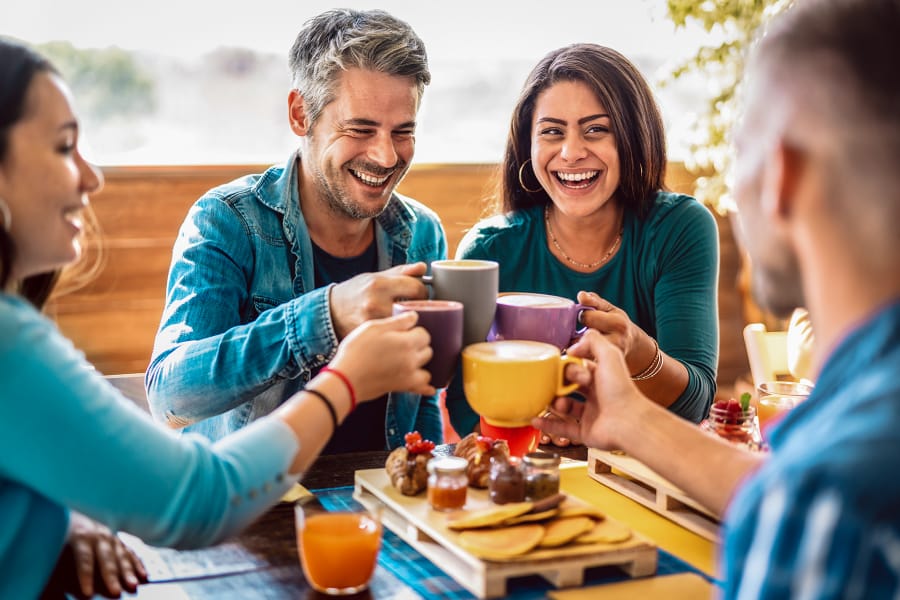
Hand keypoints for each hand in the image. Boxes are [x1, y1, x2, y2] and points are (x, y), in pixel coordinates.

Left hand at [57, 511, 146, 597]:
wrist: (65, 511)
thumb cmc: (58, 535)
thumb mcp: (54, 549)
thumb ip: (58, 569)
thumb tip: (60, 592)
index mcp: (80, 536)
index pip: (84, 559)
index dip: (86, 576)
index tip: (88, 592)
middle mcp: (99, 534)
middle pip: (107, 557)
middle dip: (112, 575)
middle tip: (116, 592)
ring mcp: (111, 536)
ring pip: (122, 555)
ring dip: (129, 571)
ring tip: (133, 585)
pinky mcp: (118, 540)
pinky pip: (130, 552)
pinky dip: (137, 564)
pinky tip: (143, 575)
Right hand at [329, 263, 428, 339]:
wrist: (331, 312)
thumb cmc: (356, 292)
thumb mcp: (375, 276)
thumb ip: (400, 272)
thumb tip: (422, 267)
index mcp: (379, 284)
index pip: (416, 288)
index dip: (423, 291)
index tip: (421, 294)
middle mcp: (375, 303)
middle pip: (415, 308)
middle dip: (420, 308)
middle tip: (417, 308)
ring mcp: (373, 322)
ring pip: (407, 324)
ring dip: (411, 322)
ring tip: (407, 318)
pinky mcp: (372, 337)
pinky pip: (395, 335)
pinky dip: (399, 333)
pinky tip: (395, 330)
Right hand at [330, 311, 434, 400]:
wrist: (345, 378)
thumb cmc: (356, 351)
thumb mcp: (373, 327)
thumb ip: (397, 321)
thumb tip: (415, 316)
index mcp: (406, 343)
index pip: (424, 334)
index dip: (415, 331)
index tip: (405, 332)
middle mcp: (411, 360)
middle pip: (428, 350)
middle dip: (419, 346)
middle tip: (405, 344)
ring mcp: (408, 375)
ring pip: (427, 368)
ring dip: (422, 364)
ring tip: (410, 360)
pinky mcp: (402, 387)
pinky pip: (423, 388)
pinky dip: (427, 387)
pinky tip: (429, 386)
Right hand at [533, 329, 643, 449]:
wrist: (628, 421)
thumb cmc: (620, 389)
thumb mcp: (609, 355)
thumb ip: (593, 341)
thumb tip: (572, 346)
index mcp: (601, 378)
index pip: (578, 369)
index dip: (569, 368)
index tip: (564, 368)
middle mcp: (596, 396)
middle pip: (568, 388)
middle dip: (557, 385)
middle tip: (553, 385)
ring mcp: (590, 415)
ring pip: (564, 408)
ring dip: (554, 403)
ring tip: (555, 402)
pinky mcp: (585, 432)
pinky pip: (563, 428)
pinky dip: (548, 424)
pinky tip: (535, 419)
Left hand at [576, 291, 653, 373]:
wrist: (633, 346)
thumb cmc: (617, 324)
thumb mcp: (610, 309)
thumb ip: (594, 301)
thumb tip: (581, 295)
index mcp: (618, 323)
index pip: (588, 317)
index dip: (580, 315)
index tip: (581, 317)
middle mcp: (617, 341)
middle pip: (585, 336)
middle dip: (576, 333)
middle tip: (576, 332)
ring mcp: (612, 356)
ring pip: (583, 352)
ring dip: (575, 347)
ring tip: (576, 343)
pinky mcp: (606, 367)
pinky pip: (585, 363)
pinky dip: (579, 359)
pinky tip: (578, 355)